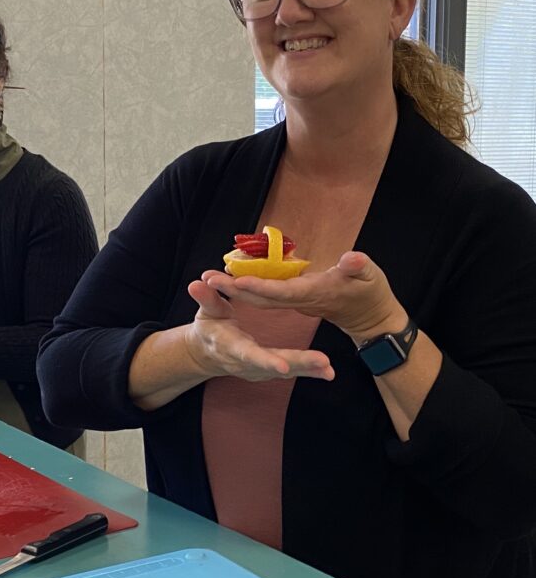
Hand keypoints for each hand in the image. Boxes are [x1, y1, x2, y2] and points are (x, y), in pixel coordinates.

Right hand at [186, 272, 333, 381]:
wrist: (206, 353)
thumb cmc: (208, 328)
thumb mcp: (205, 312)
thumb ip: (206, 298)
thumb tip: (197, 282)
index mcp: (231, 346)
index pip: (248, 354)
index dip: (265, 360)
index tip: (282, 366)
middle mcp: (245, 363)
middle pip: (273, 366)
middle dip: (298, 365)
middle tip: (323, 364)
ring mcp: (257, 370)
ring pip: (285, 371)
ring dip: (308, 370)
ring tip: (329, 370)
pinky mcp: (267, 371)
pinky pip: (290, 371)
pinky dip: (308, 372)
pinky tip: (327, 372)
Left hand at [205, 251, 407, 344]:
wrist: (372, 318)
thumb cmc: (372, 294)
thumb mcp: (371, 277)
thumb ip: (359, 268)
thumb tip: (353, 259)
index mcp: (315, 294)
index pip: (282, 292)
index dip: (260, 286)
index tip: (237, 280)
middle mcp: (300, 301)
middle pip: (262, 298)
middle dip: (234, 289)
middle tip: (206, 278)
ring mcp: (296, 302)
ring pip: (260, 298)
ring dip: (235, 289)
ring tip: (210, 278)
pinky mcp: (295, 299)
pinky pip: (266, 295)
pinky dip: (248, 288)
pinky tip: (232, 279)